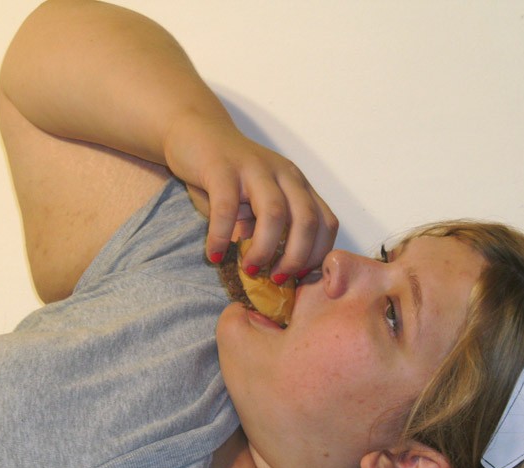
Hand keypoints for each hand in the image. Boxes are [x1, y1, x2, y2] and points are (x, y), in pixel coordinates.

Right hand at [165, 114, 337, 279]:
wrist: (196, 133)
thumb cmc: (229, 177)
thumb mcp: (257, 203)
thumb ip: (269, 230)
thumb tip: (273, 269)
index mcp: (298, 185)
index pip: (326, 222)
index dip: (318, 254)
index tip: (299, 277)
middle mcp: (284, 174)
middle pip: (307, 220)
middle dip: (296, 258)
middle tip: (277, 279)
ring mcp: (255, 168)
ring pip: (275, 214)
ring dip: (264, 249)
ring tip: (250, 269)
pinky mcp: (223, 168)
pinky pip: (226, 208)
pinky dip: (221, 236)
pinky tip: (214, 254)